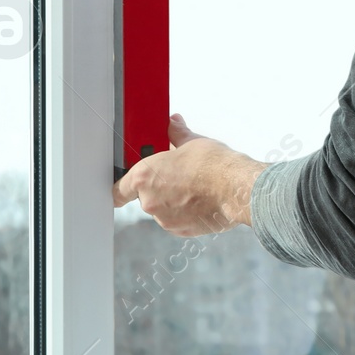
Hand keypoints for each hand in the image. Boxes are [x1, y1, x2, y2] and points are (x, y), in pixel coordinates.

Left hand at [111, 114, 268, 235]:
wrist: (236, 189)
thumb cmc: (213, 165)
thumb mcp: (191, 141)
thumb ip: (176, 134)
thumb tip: (173, 123)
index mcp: (143, 178)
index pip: (118, 190)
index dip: (122, 186)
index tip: (125, 184)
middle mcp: (150, 202)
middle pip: (144, 196)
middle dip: (157, 186)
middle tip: (174, 174)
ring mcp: (165, 220)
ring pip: (162, 208)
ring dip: (171, 199)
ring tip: (192, 185)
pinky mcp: (182, 231)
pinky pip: (177, 219)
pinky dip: (184, 211)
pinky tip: (200, 198)